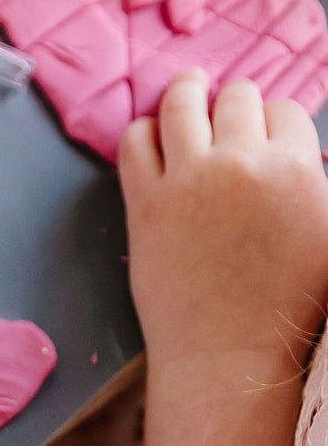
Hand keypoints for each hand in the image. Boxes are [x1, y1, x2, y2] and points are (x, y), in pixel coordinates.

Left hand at [119, 70, 327, 378]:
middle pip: (237, 98)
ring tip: (187, 89)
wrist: (229, 356)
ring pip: (183, 103)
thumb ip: (318, 189)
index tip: (263, 133)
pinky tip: (152, 135)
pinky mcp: (146, 203)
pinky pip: (135, 141)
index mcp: (297, 169)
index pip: (284, 110)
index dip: (273, 120)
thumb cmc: (288, 309)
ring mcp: (189, 181)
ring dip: (186, 91)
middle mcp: (242, 164)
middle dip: (235, 103)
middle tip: (228, 113)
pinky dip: (143, 129)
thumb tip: (307, 161)